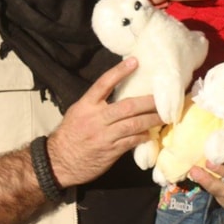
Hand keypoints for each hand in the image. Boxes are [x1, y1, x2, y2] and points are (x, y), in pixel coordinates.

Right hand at [47, 57, 163, 187]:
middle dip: (147, 102)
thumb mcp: (77, 113)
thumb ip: (95, 104)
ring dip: (151, 120)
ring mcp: (105, 136)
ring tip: (164, 116)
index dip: (119, 72)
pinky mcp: (111, 151)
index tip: (135, 62)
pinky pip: (132, 141)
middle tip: (162, 99)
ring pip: (134, 124)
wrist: (60, 161)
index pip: (103, 84)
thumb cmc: (70, 134)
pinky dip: (143, 136)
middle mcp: (96, 118)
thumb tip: (116, 92)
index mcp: (86, 106)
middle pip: (127, 107)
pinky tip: (150, 133)